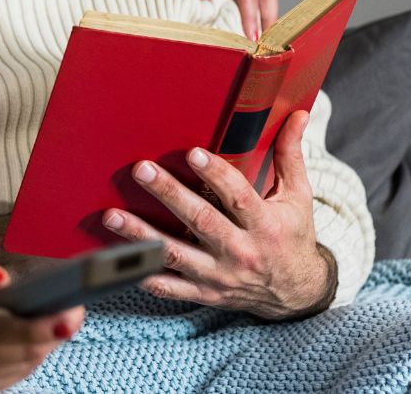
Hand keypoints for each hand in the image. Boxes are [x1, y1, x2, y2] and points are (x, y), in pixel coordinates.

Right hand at [0, 229, 84, 393]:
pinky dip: (30, 351)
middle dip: (54, 329)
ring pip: (25, 363)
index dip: (37, 326)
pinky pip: (17, 372)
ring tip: (51, 311)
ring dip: (44, 339)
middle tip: (75, 301)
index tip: (71, 314)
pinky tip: (29, 330)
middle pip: (20, 350)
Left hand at [100, 111, 335, 319]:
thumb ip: (290, 156)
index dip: (216, 175)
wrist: (296, 294)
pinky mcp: (203, 293)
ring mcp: (219, 276)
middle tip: (142, 170)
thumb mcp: (297, 198)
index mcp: (265, 226)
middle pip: (201, 222)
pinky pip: (168, 287)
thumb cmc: (292, 236)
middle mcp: (241, 252)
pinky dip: (143, 274)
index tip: (193, 152)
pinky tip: (118, 256)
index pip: (238, 197)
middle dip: (169, 194)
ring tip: (112, 215)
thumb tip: (298, 114)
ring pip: (175, 255)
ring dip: (141, 234)